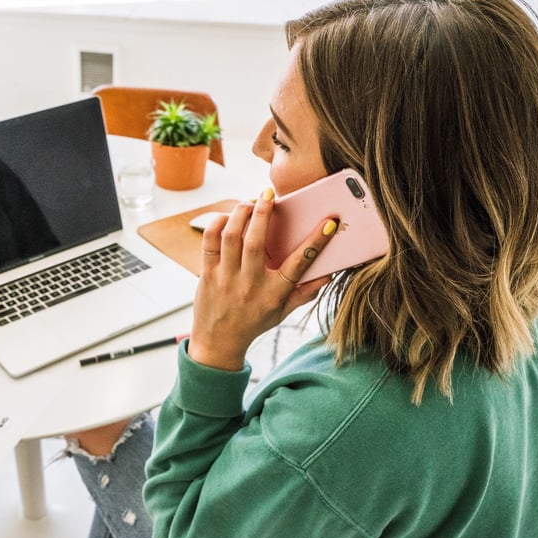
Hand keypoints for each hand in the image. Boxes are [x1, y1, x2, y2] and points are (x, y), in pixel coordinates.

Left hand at [188, 189, 336, 370]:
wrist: (219, 343)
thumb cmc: (254, 323)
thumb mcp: (284, 312)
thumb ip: (306, 292)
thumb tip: (329, 273)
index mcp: (273, 293)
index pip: (299, 264)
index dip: (316, 242)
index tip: (330, 223)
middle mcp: (250, 284)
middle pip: (256, 242)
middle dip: (265, 213)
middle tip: (271, 193)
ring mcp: (226, 279)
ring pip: (231, 238)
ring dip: (240, 214)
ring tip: (250, 201)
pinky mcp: (207, 274)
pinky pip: (209, 243)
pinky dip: (217, 224)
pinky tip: (227, 216)